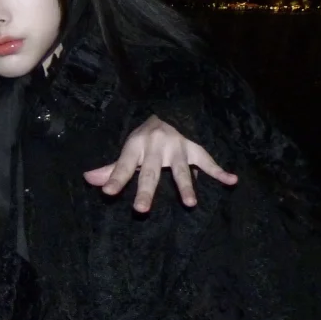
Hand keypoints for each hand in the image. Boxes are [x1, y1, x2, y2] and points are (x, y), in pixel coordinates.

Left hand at [84, 115, 237, 211]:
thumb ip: (112, 168)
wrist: (171, 109)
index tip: (107, 192)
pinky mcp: (195, 148)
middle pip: (150, 172)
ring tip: (191, 203)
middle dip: (145, 190)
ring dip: (186, 185)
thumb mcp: (129, 149)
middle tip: (141, 209)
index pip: (124, 165)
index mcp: (136, 146)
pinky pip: (208, 161)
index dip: (115, 178)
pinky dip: (220, 171)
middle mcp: (156, 146)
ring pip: (181, 169)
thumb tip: (89, 180)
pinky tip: (232, 180)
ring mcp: (178, 147)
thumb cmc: (146, 137)